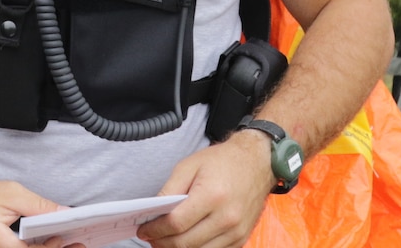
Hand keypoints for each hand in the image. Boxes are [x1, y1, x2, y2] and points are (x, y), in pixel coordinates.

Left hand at [139, 132, 272, 247]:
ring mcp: (236, 231)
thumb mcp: (189, 166)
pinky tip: (185, 240)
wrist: (257, 163)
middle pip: (186, 242)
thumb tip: (152, 211)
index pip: (176, 223)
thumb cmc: (223, 161)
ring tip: (164, 240)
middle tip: (150, 237)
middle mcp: (227, 217)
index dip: (155, 229)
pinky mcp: (241, 238)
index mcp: (212, 196)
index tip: (143, 230)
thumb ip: (169, 190)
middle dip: (162, 243)